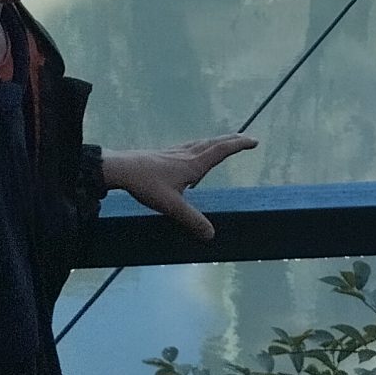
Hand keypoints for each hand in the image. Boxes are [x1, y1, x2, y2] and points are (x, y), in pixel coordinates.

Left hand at [102, 135, 257, 240]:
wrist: (121, 169)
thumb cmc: (146, 184)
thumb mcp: (171, 206)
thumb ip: (191, 220)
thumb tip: (212, 235)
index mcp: (193, 164)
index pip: (220, 151)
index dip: (238, 146)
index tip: (254, 141)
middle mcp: (187, 155)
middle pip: (214, 143)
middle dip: (231, 140)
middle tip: (246, 138)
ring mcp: (175, 153)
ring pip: (201, 143)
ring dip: (216, 141)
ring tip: (224, 142)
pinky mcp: (165, 154)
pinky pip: (189, 147)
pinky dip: (200, 146)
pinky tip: (192, 153)